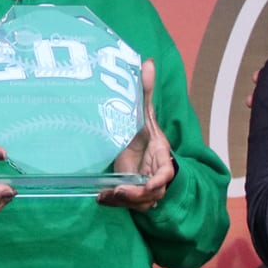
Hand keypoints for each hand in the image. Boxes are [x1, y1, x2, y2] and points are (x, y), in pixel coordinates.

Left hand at [99, 58, 175, 212]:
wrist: (138, 152)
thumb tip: (148, 62)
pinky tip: (100, 197)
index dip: (159, 179)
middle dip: (136, 195)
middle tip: (118, 191)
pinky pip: (126, 205)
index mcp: (161, 156)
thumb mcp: (144, 114)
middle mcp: (155, 175)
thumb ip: (145, 92)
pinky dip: (113, 202)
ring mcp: (145, 188)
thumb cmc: (144, 134)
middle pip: (152, 193)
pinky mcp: (132, 196)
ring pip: (140, 203)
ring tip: (105, 195)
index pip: (167, 172)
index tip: (150, 184)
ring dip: (123, 201)